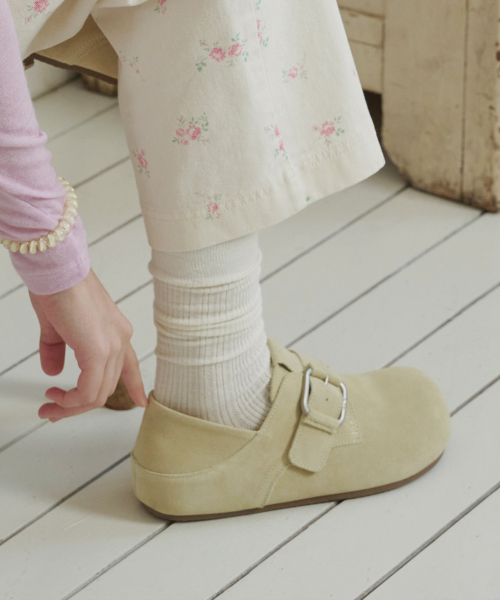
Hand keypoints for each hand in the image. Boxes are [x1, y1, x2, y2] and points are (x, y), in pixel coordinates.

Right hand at [30, 268, 147, 420]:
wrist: (56, 271)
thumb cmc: (58, 289)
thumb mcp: (56, 327)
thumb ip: (57, 350)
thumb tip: (52, 371)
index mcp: (116, 332)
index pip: (130, 365)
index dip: (135, 386)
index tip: (141, 401)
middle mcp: (120, 340)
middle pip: (106, 387)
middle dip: (78, 405)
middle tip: (53, 410)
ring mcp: (112, 347)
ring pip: (97, 394)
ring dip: (70, 407)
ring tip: (49, 407)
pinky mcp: (98, 352)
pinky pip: (88, 391)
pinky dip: (71, 402)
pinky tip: (56, 397)